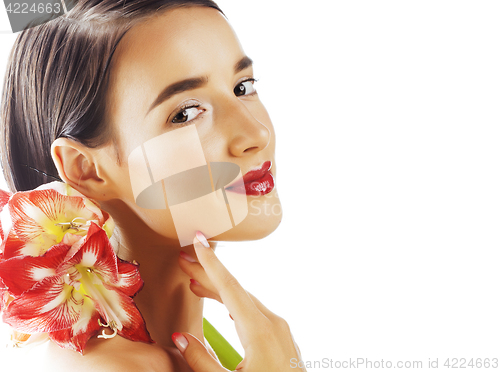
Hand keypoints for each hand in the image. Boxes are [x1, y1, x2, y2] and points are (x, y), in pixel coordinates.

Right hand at [174, 231, 304, 370]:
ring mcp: (280, 330)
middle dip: (209, 273)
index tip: (199, 240)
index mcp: (259, 331)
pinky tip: (225, 307)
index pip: (230, 288)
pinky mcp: (281, 339)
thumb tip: (181, 338)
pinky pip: (255, 313)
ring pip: (246, 301)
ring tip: (195, 283)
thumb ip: (202, 362)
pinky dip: (235, 305)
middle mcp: (273, 323)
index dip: (211, 263)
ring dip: (221, 290)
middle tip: (185, 259)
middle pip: (236, 290)